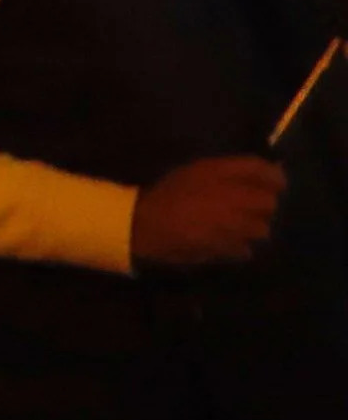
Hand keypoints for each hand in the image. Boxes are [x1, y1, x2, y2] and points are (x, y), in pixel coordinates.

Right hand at [130, 155, 289, 269]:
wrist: (145, 224)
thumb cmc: (169, 192)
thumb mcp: (199, 170)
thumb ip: (234, 169)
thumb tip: (270, 171)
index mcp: (227, 176)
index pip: (270, 173)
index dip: (275, 177)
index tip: (271, 182)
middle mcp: (239, 201)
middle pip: (270, 203)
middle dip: (264, 204)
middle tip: (247, 205)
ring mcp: (236, 228)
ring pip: (262, 229)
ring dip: (252, 226)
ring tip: (234, 225)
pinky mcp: (229, 250)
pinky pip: (246, 248)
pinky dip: (239, 245)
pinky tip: (223, 240)